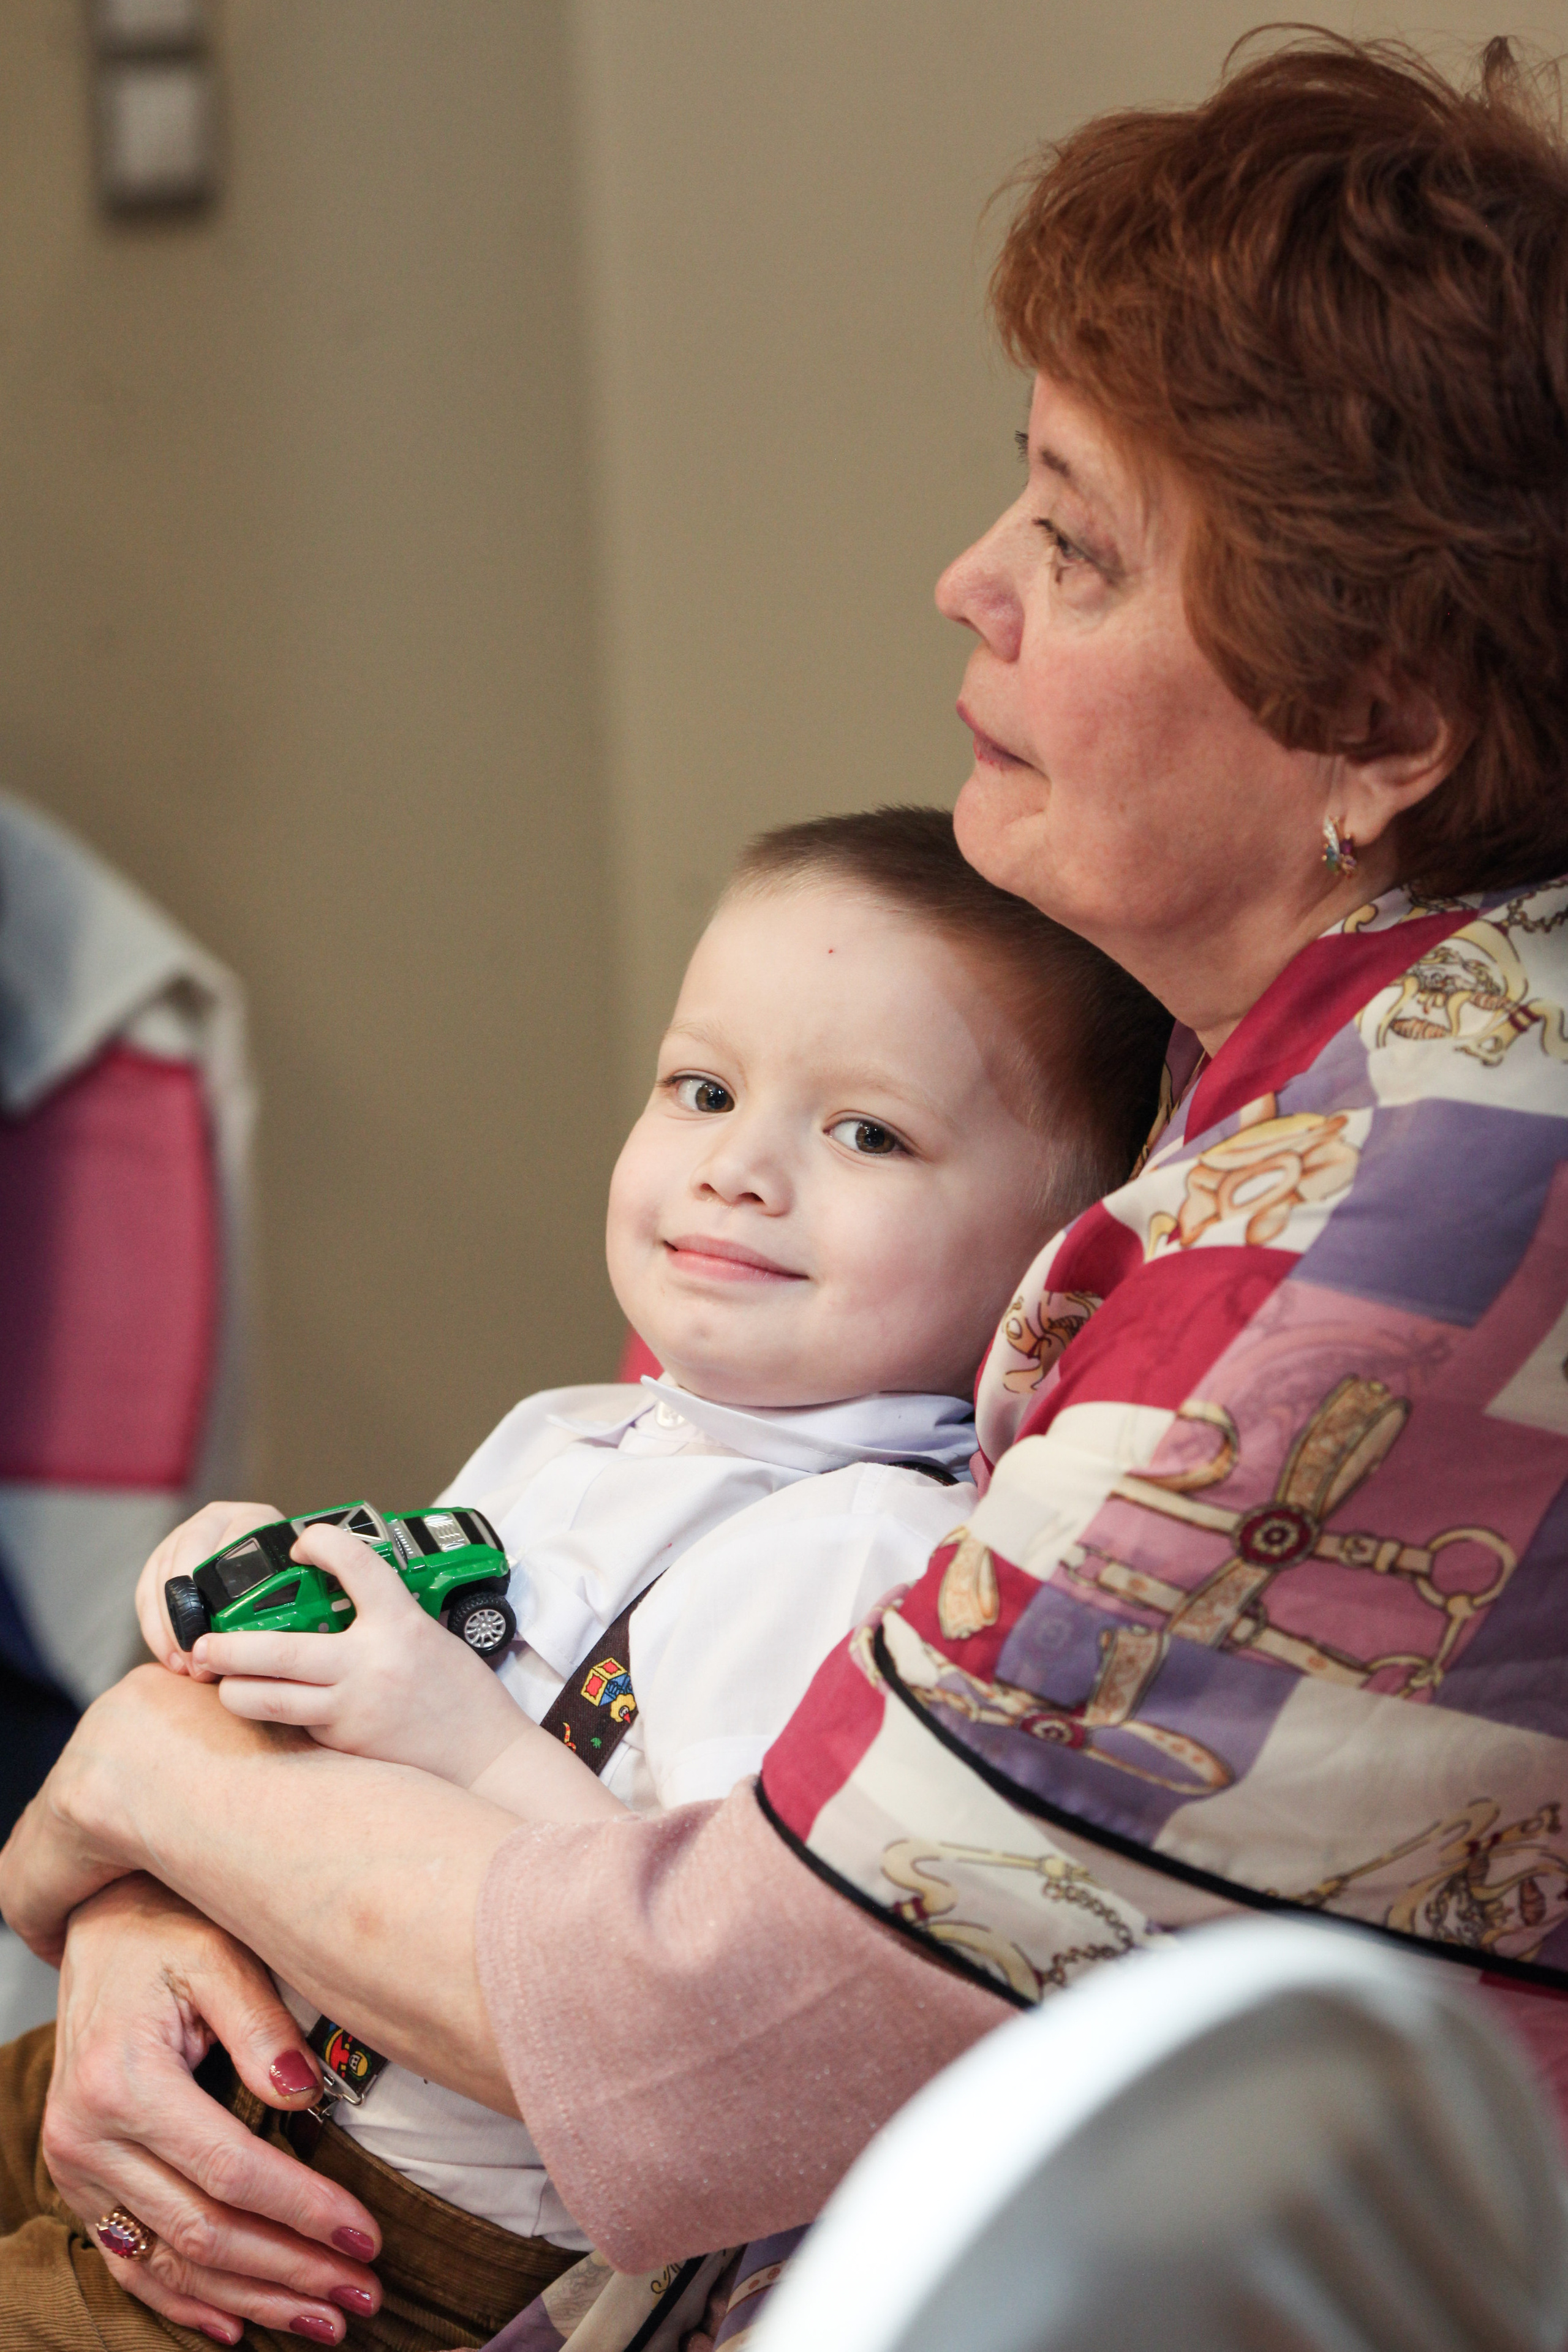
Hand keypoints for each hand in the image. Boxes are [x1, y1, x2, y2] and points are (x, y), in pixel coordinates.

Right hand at [45, 1875, 380, 2345]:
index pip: (230, 2170)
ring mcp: (76, 2168)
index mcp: (123, 2081)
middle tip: (364, 2295)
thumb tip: (305, 2092)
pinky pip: (129, 2262)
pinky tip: (237, 2327)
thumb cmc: (166, 1930)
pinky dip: (184, 2301)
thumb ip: (260, 2023)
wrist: (97, 1925)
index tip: (367, 2236)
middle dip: (290, 2271)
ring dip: (251, 2300)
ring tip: (325, 2320)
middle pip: (203, 2230)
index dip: (302, 2210)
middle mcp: (87, 2136)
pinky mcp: (79, 2184)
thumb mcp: (217, 1952)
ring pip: (170, 2261)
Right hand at [136, 1500, 283, 1675]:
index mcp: (254, 1519)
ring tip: (185, 1662)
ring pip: (162, 1576)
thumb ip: (286, 1603)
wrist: (269, 1569)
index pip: (233, 1545)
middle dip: (189, 1610)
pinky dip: (155, 1627)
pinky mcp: (160, 1557)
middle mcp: (216, 1519)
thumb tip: (265, 1640)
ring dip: (170, 1626)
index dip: (224, 1591)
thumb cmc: (290, 1585)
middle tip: (197, 1651)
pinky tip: (171, 1656)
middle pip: (188, 1556)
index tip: (221, 1631)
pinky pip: (146, 1592)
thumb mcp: (296, 1586)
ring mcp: (183, 1534)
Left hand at [195, 1522, 526, 1786]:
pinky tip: (265, 1705)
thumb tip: (332, 1593)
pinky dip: (275, 1712)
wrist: (486, 1755)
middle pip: (280, 1650)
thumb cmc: (458, 1691)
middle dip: (230, 1646)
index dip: (324, 1544)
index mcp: (402, 1623)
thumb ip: (383, 1617)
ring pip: (270, 1699)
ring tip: (219, 1679)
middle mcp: (372, 1663)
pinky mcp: (346, 1745)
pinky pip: (296, 1724)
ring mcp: (354, 1709)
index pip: (356, 1564)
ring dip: (235, 1689)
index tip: (303, 1543)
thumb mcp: (426, 1635)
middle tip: (205, 1642)